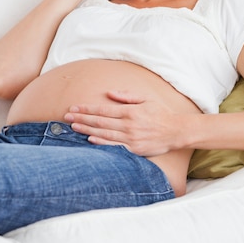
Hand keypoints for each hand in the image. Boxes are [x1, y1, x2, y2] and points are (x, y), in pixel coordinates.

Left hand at [64, 90, 183, 156]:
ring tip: (74, 126)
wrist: (177, 131)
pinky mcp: (135, 149)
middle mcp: (129, 124)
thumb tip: (109, 93)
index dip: (87, 108)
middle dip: (82, 118)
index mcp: (130, 111)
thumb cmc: (160, 114)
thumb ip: (127, 96)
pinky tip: (90, 139)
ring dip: (87, 129)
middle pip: (100, 121)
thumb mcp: (145, 100)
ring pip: (104, 133)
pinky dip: (101, 143)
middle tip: (67, 116)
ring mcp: (131, 138)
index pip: (103, 109)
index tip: (74, 107)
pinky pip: (115, 146)